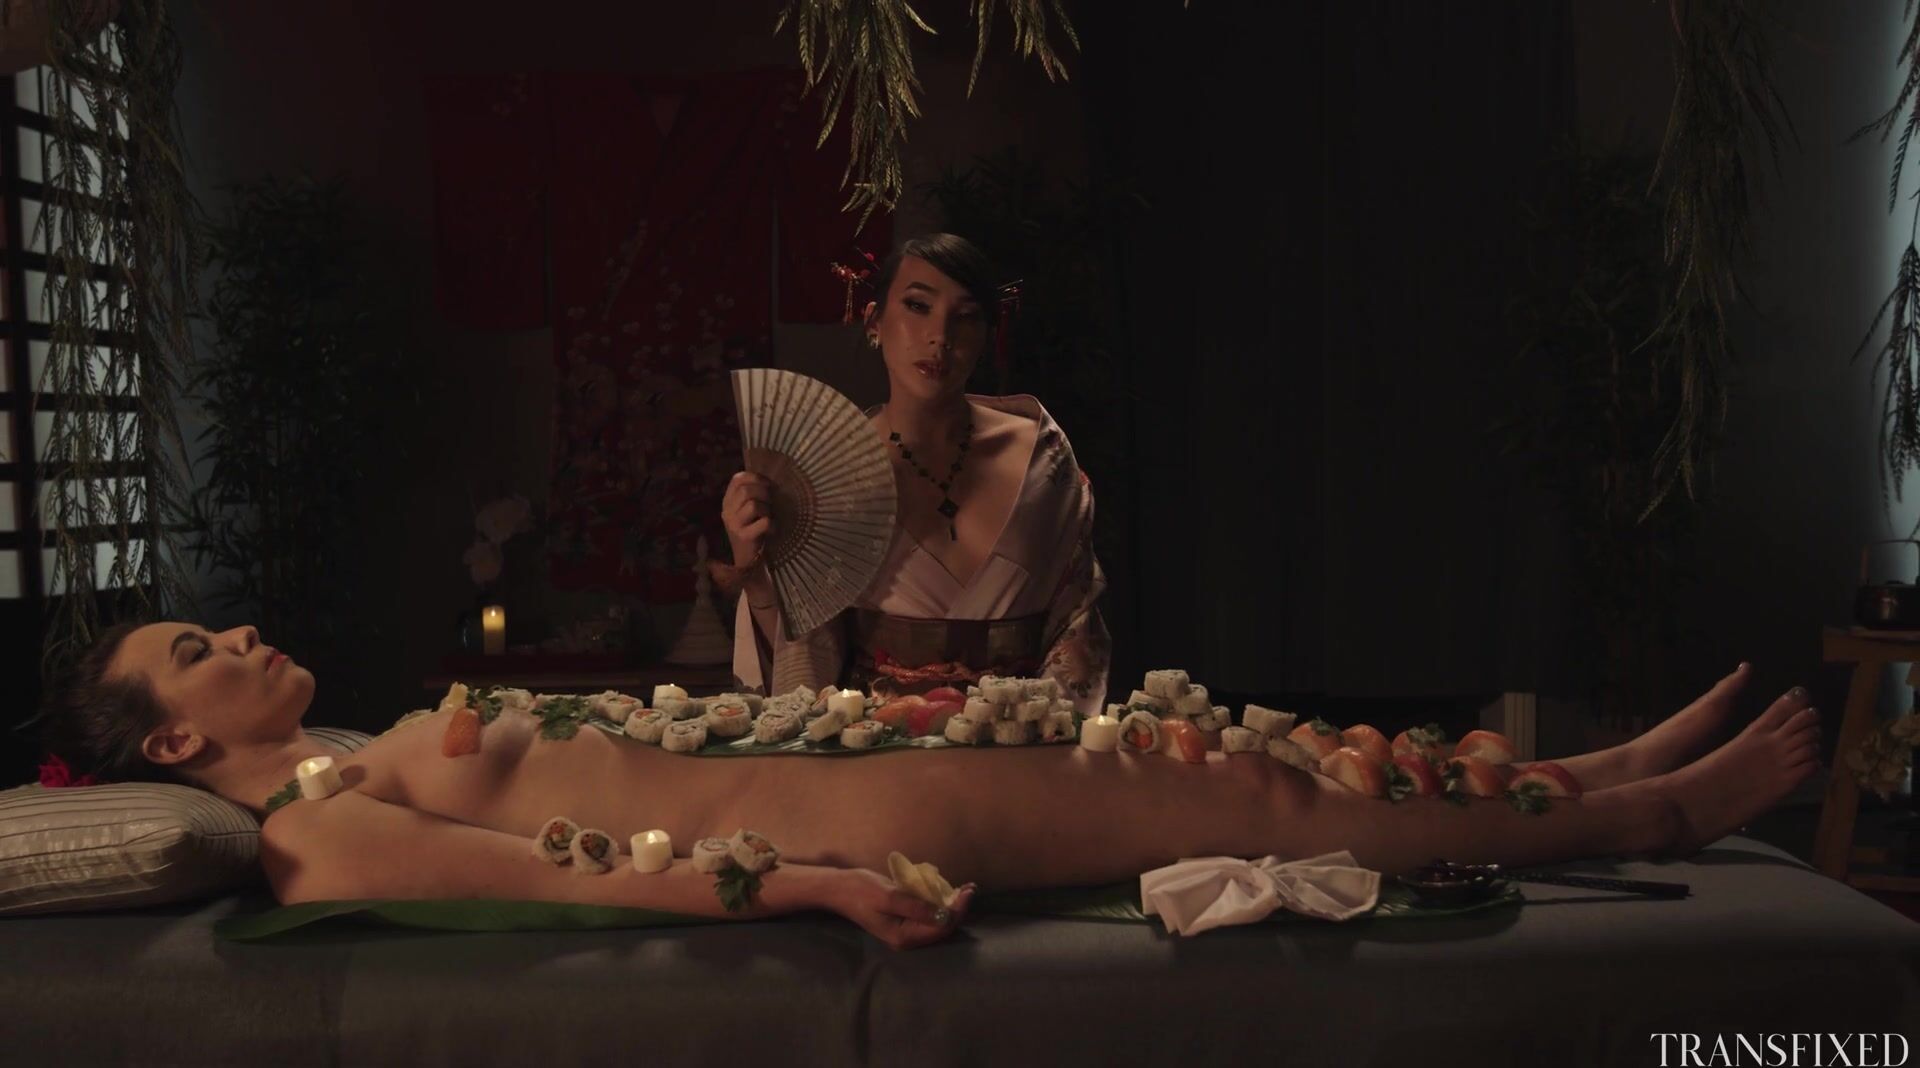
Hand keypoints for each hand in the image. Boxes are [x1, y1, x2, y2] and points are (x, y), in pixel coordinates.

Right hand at [722, 471, 772, 566]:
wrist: (748, 559)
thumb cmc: (752, 530)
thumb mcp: (747, 510)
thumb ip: (752, 495)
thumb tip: (770, 481)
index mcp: (727, 501)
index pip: (737, 479)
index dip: (755, 477)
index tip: (769, 484)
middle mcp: (727, 511)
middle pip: (746, 490)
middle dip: (764, 494)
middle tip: (771, 503)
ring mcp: (734, 524)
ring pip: (754, 505)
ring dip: (768, 509)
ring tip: (770, 517)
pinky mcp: (745, 536)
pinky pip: (764, 522)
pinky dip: (773, 524)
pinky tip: (772, 530)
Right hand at [828, 868, 975, 948]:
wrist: (840, 888)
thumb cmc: (861, 891)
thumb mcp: (888, 896)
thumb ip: (915, 907)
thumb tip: (943, 915)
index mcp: (903, 937)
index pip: (939, 928)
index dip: (957, 911)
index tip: (967, 892)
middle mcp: (908, 938)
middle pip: (942, 928)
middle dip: (958, 909)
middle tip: (971, 888)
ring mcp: (907, 929)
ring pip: (938, 921)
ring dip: (953, 906)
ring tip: (967, 889)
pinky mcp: (906, 919)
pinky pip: (929, 914)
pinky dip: (941, 903)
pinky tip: (951, 891)